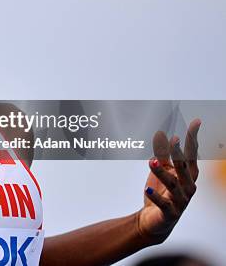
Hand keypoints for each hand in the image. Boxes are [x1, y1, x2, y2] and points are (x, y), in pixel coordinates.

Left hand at [136, 119, 200, 242]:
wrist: (154, 221)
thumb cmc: (161, 192)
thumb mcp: (161, 171)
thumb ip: (164, 155)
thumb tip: (168, 136)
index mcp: (187, 176)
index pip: (192, 155)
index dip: (193, 139)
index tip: (196, 122)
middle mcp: (188, 187)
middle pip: (185, 169)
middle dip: (180, 155)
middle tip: (174, 141)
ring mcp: (180, 201)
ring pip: (173, 185)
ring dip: (162, 173)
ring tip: (151, 162)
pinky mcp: (170, 213)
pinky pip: (163, 204)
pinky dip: (155, 197)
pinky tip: (146, 189)